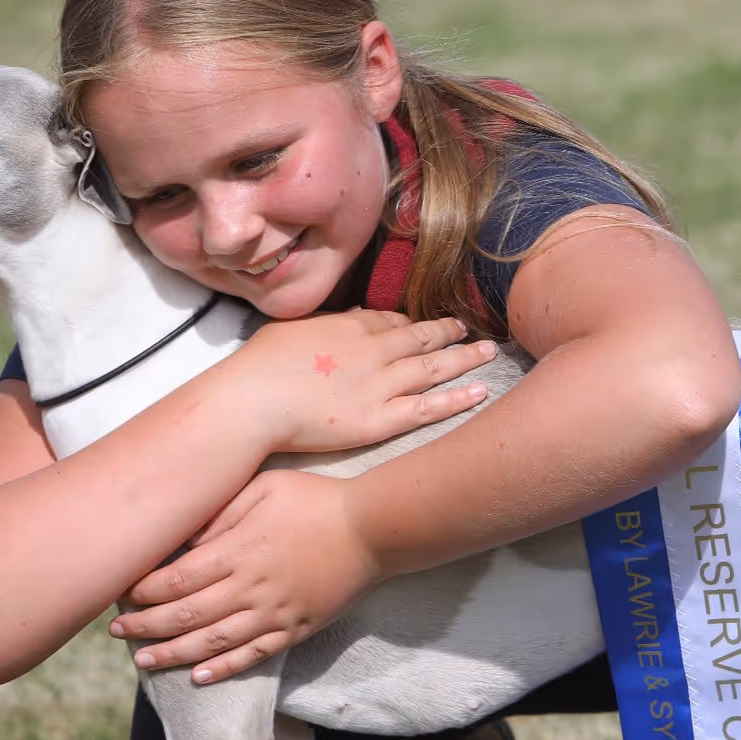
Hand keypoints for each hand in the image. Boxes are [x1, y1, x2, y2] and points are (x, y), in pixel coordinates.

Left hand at [109, 470, 376, 681]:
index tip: (121, 595)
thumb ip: (220, 511)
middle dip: (146, 626)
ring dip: (173, 654)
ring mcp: (275, 613)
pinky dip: (224, 669)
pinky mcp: (296, 629)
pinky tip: (198, 676)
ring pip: (214, 642)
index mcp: (239, 550)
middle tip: (116, 632)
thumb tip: (183, 537)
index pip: (177, 578)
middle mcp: (252, 587)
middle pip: (187, 615)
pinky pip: (254, 655)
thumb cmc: (316, 498)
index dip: (144, 591)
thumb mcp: (263, 487)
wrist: (374, 529)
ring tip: (143, 662)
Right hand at [226, 309, 496, 453]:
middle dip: (448, 332)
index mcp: (349, 327)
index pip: (391, 321)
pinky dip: (456, 399)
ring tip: (488, 352)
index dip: (413, 322)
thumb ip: (326, 324)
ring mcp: (380, 385)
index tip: (426, 323)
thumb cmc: (259, 367)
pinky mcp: (380, 420)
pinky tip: (480, 392)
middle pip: (420, 337)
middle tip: (470, 329)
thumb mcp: (291, 329)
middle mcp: (373, 351)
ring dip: (464, 358)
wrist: (252, 401)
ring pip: (433, 367)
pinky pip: (427, 408)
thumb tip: (350, 318)